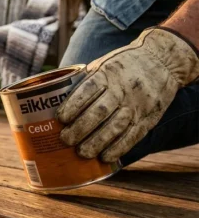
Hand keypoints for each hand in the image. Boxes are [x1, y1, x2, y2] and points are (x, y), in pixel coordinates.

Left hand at [57, 28, 198, 161]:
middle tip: (65, 140)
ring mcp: (137, 105)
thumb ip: (84, 81)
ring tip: (81, 153)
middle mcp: (123, 89)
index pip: (88, 90)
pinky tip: (104, 157)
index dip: (73, 105)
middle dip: (80, 128)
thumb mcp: (103, 64)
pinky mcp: (148, 117)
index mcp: (108, 73)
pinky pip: (133, 136)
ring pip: (116, 127)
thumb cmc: (123, 64)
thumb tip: (54, 98)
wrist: (162, 61)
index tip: (60, 118)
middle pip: (100, 112)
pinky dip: (118, 148)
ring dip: (97, 142)